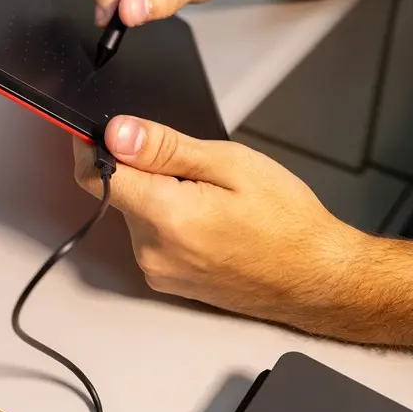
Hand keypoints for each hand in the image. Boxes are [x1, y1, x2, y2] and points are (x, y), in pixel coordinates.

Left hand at [72, 116, 369, 329]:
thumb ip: (165, 148)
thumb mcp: (231, 164)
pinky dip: (171, 221)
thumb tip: (118, 132)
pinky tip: (211, 222)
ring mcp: (159, 271)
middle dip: (148, 171)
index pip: (95, 175)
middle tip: (199, 172)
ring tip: (214, 202)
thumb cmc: (288, 224)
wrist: (318, 278)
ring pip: (138, 213)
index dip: (95, 144)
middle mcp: (152, 250)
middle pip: (121, 192)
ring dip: (162, 197)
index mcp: (165, 216)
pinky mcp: (168, 281)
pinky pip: (153, 237)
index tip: (110, 130)